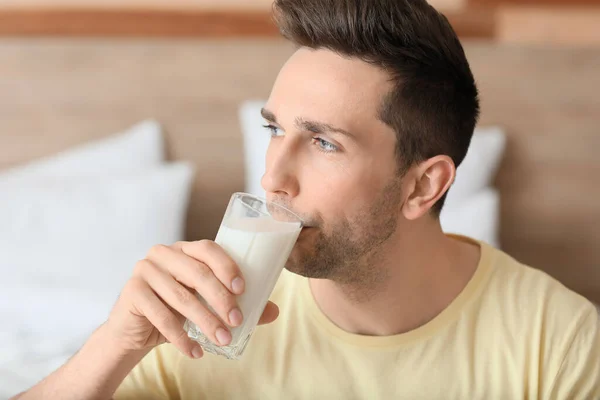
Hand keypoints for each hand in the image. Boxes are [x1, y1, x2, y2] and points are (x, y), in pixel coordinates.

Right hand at [104, 240, 278, 358]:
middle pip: (197, 273)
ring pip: (181, 296)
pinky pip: (160, 315)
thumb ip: (236, 305)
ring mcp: (144, 270)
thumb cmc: (176, 311)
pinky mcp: (132, 292)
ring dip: (205, 321)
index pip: (208, 249)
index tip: (242, 290)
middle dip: (220, 299)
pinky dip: (181, 337)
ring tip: (223, 340)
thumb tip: (274, 311)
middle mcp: (163, 253)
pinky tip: (195, 351)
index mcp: (184, 249)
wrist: (136, 330)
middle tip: (236, 322)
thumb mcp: (207, 305)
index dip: (226, 266)